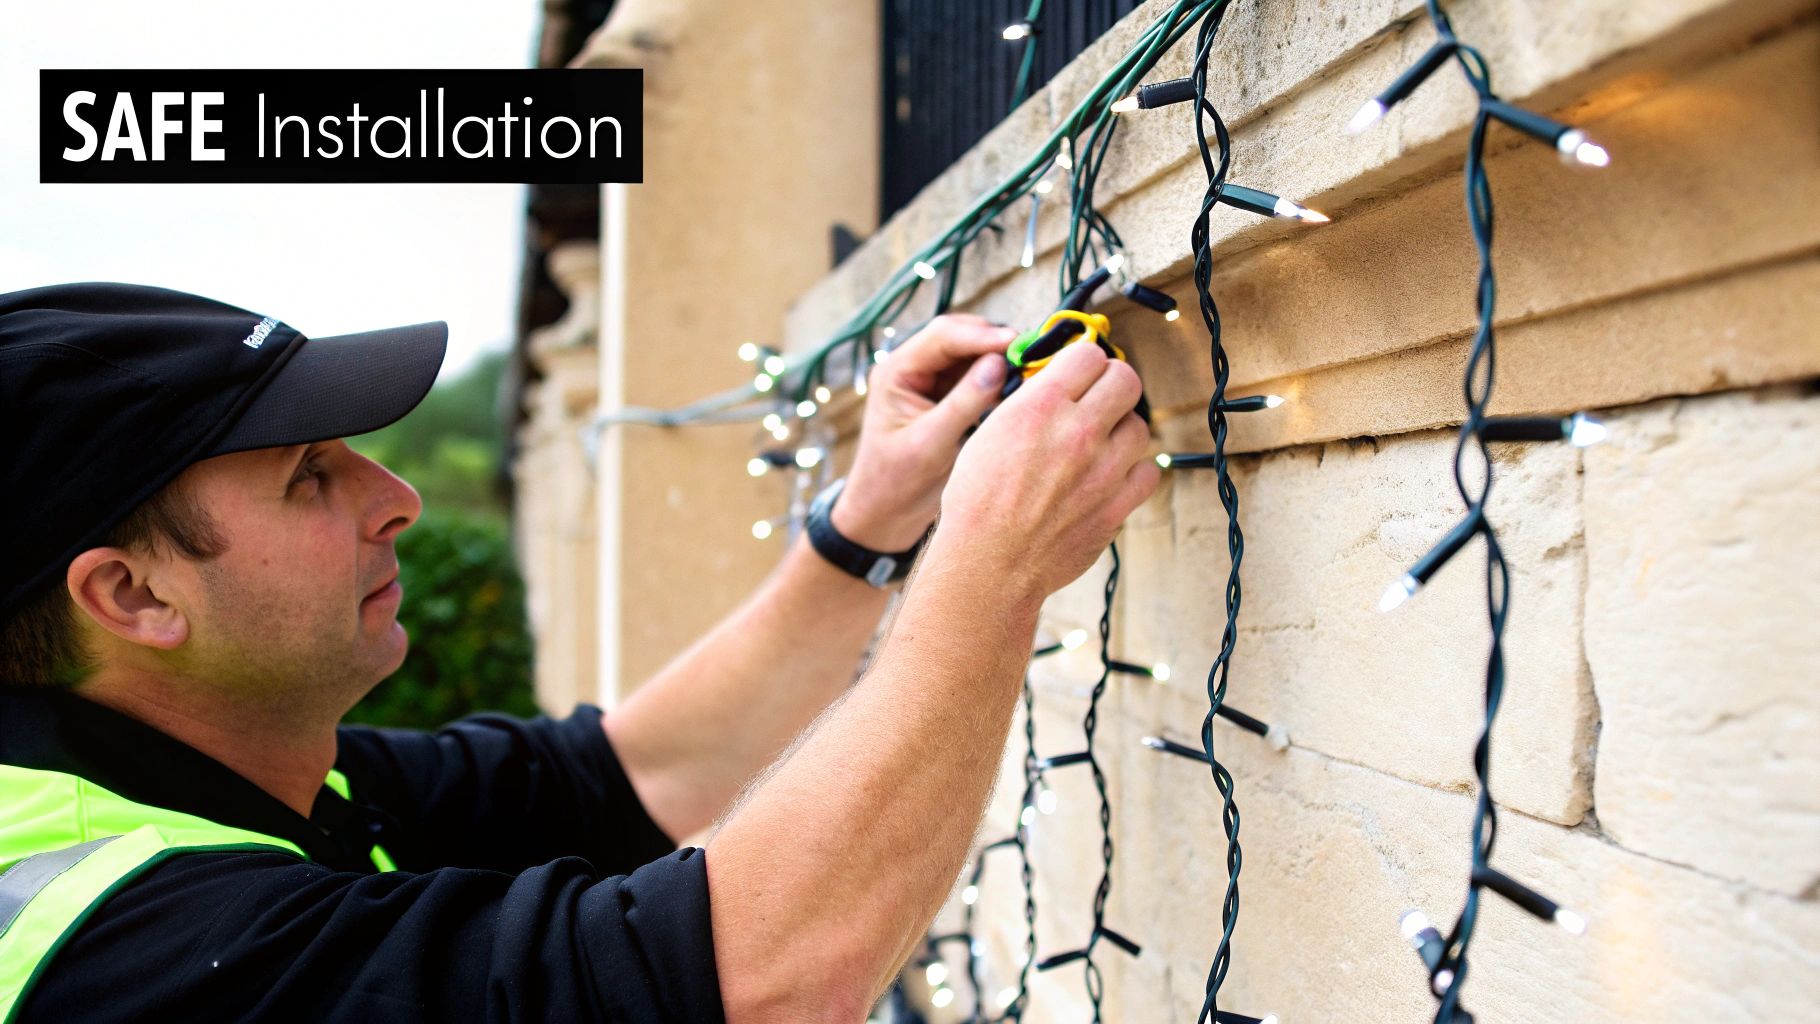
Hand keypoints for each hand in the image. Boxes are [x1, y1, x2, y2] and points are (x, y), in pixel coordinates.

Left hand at [834, 314, 1018, 550]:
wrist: (884, 516)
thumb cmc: (894, 484)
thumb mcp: (929, 444)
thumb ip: (963, 403)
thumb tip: (998, 365)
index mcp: (896, 371)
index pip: (943, 336)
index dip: (982, 335)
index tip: (1017, 343)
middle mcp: (914, 369)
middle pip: (961, 337)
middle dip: (995, 343)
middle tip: (1031, 356)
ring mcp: (932, 384)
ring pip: (974, 356)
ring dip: (1000, 361)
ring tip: (1030, 372)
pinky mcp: (949, 400)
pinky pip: (979, 378)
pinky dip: (1000, 380)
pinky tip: (1021, 391)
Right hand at [927, 341, 1157, 611]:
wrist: (989, 564)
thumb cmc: (977, 505)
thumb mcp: (988, 433)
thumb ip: (1027, 404)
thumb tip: (1052, 386)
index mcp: (1040, 407)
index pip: (1088, 353)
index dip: (1084, 361)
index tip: (1080, 371)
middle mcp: (1078, 432)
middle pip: (1126, 380)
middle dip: (1112, 385)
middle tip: (1099, 399)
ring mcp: (1104, 470)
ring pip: (1140, 426)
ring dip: (1122, 431)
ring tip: (1100, 445)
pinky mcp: (1117, 505)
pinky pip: (1148, 473)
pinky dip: (1133, 473)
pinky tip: (1111, 477)